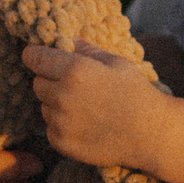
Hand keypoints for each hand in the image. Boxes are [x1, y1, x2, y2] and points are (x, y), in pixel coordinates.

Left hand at [23, 42, 174, 173]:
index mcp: (74, 70)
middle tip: (74, 86)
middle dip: (50, 81)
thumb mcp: (117, 63)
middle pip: (37, 83)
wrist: (150, 134)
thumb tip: (70, 40)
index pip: (33, 57)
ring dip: (56, 104)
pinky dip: (61, 125)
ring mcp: (60, 121)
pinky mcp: (61, 142)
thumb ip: (89, 51)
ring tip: (84, 107)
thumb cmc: (136, 93)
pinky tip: (84, 124)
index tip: (39, 57)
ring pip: (44, 106)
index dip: (35, 56)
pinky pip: (50, 128)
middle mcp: (62, 95)